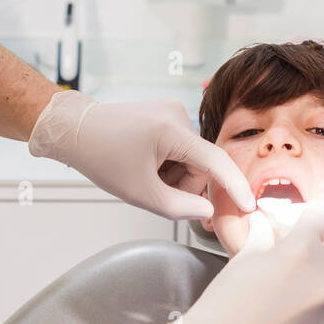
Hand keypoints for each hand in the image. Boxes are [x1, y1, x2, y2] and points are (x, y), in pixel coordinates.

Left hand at [28, 89, 255, 219]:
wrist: (74, 129)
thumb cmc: (102, 157)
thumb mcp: (139, 191)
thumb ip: (178, 207)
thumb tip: (208, 211)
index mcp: (172, 130)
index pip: (215, 161)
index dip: (234, 186)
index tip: (249, 205)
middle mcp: (178, 114)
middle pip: (200, 164)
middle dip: (182, 184)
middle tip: (153, 191)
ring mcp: (172, 111)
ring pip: (190, 158)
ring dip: (173, 174)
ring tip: (144, 176)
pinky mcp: (166, 114)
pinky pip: (180, 147)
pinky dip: (167, 163)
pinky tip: (144, 164)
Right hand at [150, 203, 323, 323]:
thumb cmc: (224, 304)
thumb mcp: (242, 260)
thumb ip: (261, 237)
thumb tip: (262, 223)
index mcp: (301, 251)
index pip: (317, 219)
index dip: (308, 214)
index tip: (302, 214)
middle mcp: (321, 277)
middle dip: (320, 238)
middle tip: (302, 238)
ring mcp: (323, 307)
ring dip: (319, 267)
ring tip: (295, 269)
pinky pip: (323, 304)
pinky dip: (313, 295)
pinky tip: (291, 299)